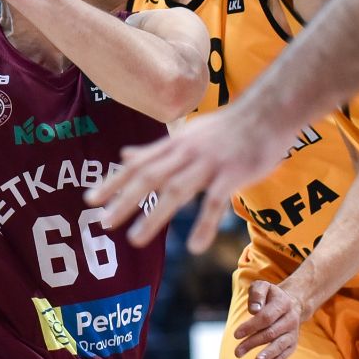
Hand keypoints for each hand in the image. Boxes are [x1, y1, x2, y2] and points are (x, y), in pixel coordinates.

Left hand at [85, 105, 288, 252]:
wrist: (269, 111)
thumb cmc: (227, 128)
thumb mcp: (186, 135)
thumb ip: (156, 150)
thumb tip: (124, 155)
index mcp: (175, 144)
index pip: (138, 164)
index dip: (114, 181)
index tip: (90, 201)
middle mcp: (187, 152)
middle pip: (150, 176)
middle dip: (125, 200)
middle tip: (104, 224)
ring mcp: (210, 163)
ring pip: (177, 190)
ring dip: (155, 215)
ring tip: (135, 239)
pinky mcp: (233, 173)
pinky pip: (216, 202)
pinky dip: (205, 224)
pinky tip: (195, 246)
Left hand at [233, 279, 307, 358]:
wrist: (292, 303)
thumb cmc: (270, 296)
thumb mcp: (262, 287)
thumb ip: (256, 294)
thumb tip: (254, 310)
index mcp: (282, 303)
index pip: (266, 317)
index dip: (251, 326)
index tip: (236, 335)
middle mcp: (291, 318)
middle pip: (271, 333)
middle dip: (253, 343)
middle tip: (237, 352)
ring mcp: (293, 332)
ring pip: (281, 344)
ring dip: (269, 354)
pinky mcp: (293, 342)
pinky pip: (287, 353)